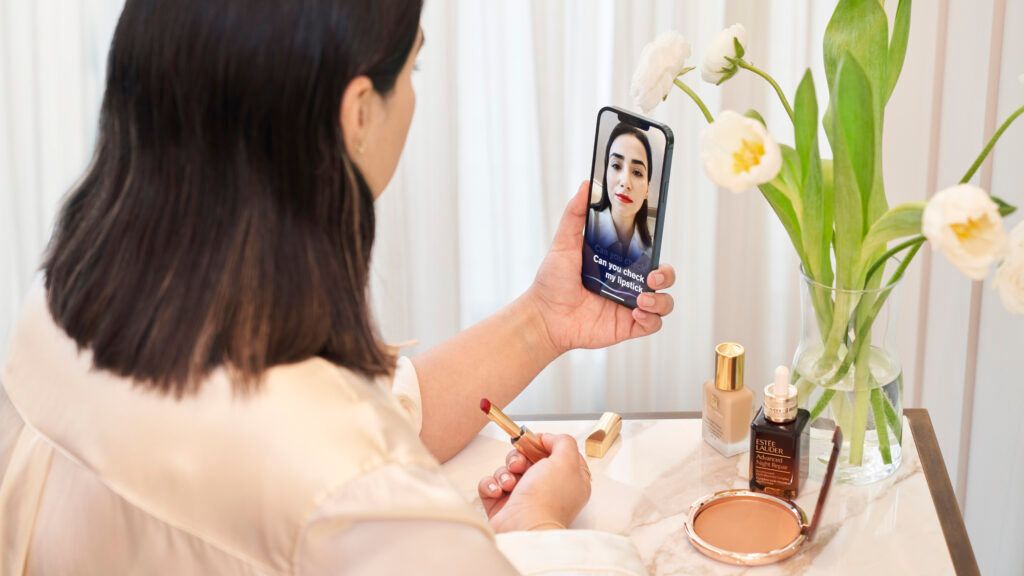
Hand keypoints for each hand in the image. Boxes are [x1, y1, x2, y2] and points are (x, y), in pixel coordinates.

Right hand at [476, 434, 591, 531]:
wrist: (524, 528)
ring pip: (508, 470)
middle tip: (518, 465)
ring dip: (505, 472)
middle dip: (518, 457)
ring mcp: (523, 497)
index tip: (534, 442)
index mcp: (567, 479)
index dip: (544, 444)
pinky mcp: (502, 505)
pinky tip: (498, 492)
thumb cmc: (547, 498)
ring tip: (509, 485)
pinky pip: (491, 484)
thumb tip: (549, 438)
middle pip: (527, 459)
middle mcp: (546, 488)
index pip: (556, 454)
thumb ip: (563, 442)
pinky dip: (491, 485)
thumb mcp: (566, 461)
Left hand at [526, 181, 676, 353]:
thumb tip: (586, 184)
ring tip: (640, 298)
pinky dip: (651, 318)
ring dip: (661, 300)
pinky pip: (653, 324)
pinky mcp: (627, 326)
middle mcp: (628, 283)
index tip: (656, 244)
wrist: (544, 315)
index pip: (649, 254)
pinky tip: (636, 311)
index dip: (658, 250)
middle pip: (664, 277)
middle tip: (652, 276)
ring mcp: (629, 305)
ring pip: (665, 303)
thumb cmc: (553, 281)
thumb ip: (575, 214)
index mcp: (619, 264)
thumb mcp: (563, 243)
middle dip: (666, 275)